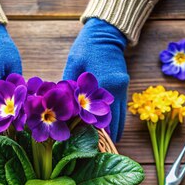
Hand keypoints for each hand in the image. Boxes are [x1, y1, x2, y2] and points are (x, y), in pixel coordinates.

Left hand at [63, 18, 128, 141]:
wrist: (107, 32)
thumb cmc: (86, 47)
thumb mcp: (73, 65)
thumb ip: (69, 86)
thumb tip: (60, 107)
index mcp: (103, 84)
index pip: (99, 115)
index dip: (93, 131)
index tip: (86, 143)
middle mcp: (116, 89)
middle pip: (113, 120)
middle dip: (106, 136)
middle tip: (97, 151)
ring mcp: (122, 88)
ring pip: (120, 117)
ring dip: (114, 130)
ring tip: (106, 146)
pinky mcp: (123, 86)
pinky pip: (121, 109)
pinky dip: (117, 120)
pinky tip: (110, 130)